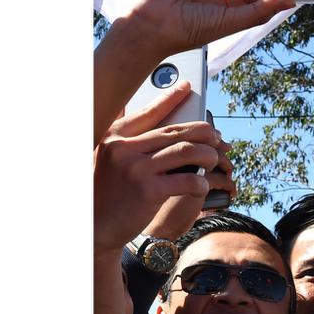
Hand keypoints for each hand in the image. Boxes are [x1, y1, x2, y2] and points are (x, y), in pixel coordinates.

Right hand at [94, 87, 224, 254]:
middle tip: (216, 138)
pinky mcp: (150, 191)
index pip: (150, 112)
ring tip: (213, 159)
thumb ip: (124, 135)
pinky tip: (203, 184)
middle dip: (203, 132)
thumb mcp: (108, 157)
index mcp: (115, 136)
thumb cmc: (108, 190)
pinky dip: (201, 181)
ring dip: (208, 154)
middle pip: (176, 131)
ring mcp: (137, 169)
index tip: (187, 87)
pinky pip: (187, 179)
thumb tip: (137, 105)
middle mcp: (124, 148)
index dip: (171, 98)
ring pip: (187, 151)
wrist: (96, 225)